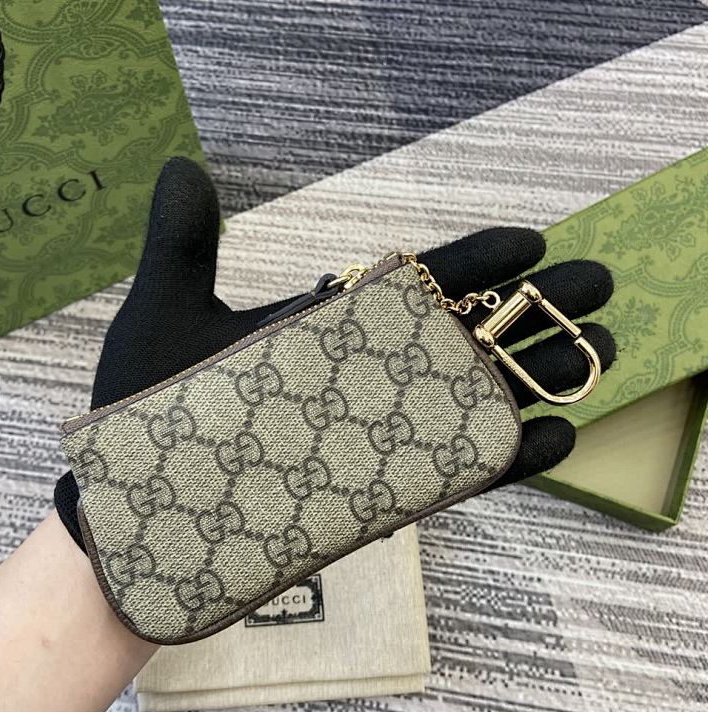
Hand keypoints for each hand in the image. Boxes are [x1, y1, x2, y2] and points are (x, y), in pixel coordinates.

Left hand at [55, 158, 614, 547]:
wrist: (137, 518)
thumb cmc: (148, 417)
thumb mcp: (165, 317)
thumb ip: (183, 244)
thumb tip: (182, 165)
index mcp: (326, 332)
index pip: (413, 285)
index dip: (475, 259)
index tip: (532, 239)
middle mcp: (359, 383)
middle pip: (461, 338)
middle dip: (534, 313)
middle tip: (601, 289)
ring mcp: (371, 441)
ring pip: (469, 404)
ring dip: (538, 381)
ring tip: (602, 356)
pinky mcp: (372, 499)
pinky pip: (449, 477)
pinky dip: (503, 461)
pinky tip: (554, 439)